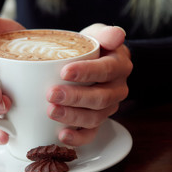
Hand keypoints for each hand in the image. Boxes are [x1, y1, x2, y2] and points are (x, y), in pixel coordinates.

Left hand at [46, 24, 132, 145]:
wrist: (93, 63)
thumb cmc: (92, 48)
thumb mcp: (97, 35)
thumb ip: (105, 34)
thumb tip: (117, 34)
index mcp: (119, 66)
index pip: (106, 70)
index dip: (87, 72)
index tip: (64, 72)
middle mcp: (117, 89)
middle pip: (100, 97)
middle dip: (75, 97)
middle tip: (52, 94)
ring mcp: (108, 108)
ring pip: (95, 117)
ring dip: (73, 116)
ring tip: (51, 111)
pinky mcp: (98, 121)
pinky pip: (92, 133)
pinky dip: (78, 138)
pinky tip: (62, 136)